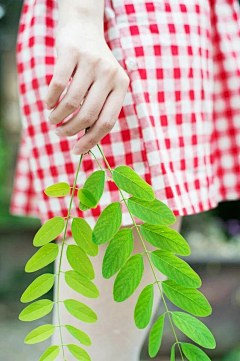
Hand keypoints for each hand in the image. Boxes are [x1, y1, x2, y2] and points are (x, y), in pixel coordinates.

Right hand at [45, 19, 129, 153]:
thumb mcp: (105, 86)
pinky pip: (57, 85)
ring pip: (71, 102)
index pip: (107, 122)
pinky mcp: (72, 52)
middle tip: (59, 133)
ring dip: (57, 117)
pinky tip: (48, 104)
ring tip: (53, 119)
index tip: (76, 151)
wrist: (84, 30)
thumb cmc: (93, 67)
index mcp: (122, 86)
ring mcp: (91, 62)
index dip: (91, 140)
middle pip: (88, 115)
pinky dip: (50, 100)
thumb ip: (100, 109)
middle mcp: (110, 74)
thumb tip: (85, 142)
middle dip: (70, 130)